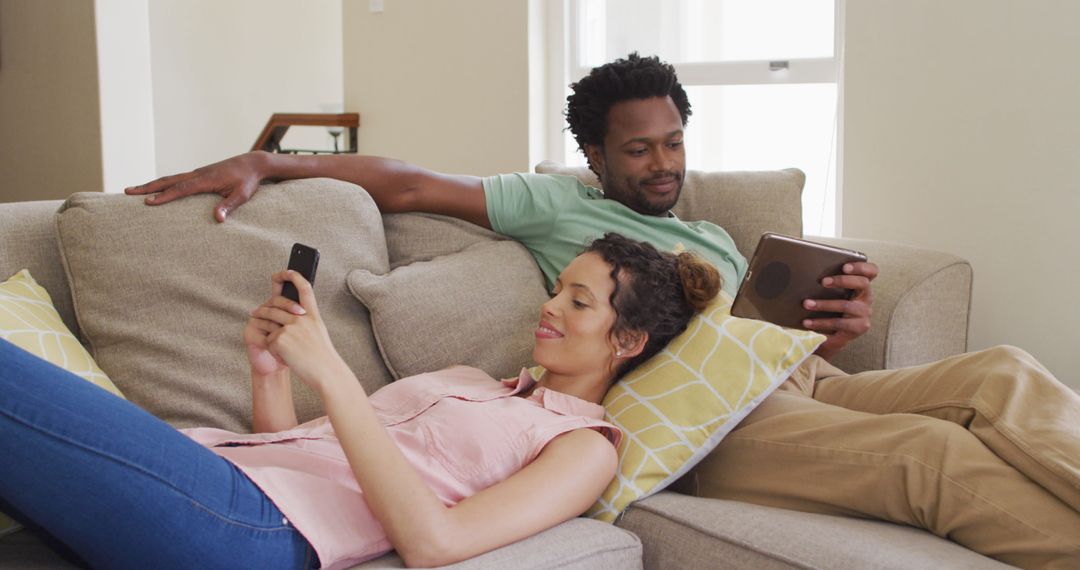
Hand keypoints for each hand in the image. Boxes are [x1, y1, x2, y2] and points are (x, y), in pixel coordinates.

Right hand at [125, 151, 268, 221]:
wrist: (253, 163)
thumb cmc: (248, 181)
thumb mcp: (242, 195)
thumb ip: (229, 206)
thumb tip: (218, 219)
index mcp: (206, 179)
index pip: (181, 189)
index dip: (164, 196)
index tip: (148, 202)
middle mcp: (198, 174)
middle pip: (168, 180)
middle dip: (147, 187)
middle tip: (127, 191)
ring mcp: (197, 173)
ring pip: (170, 178)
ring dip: (152, 184)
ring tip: (133, 190)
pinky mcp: (199, 174)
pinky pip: (177, 179)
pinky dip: (163, 184)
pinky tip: (156, 189)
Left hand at [249, 270, 344, 389]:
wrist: (326, 372)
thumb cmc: (323, 357)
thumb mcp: (318, 333)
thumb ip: (306, 323)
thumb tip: (289, 316)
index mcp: (313, 315)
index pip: (304, 288)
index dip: (295, 277)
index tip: (288, 271)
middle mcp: (302, 318)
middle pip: (276, 306)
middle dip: (262, 309)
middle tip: (254, 312)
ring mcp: (291, 328)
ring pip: (269, 322)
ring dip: (263, 327)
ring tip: (262, 333)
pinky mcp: (281, 340)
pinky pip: (268, 340)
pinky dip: (270, 348)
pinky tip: (280, 356)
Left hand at [802, 261, 878, 360]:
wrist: (831, 336)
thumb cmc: (829, 310)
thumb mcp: (831, 294)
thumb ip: (828, 283)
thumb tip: (807, 272)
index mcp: (861, 286)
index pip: (871, 271)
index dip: (861, 267)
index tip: (845, 266)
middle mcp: (866, 298)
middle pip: (863, 283)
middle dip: (842, 280)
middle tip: (823, 281)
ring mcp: (864, 314)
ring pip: (846, 305)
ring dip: (824, 304)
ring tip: (807, 304)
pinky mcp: (858, 328)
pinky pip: (838, 323)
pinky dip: (820, 322)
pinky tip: (807, 322)